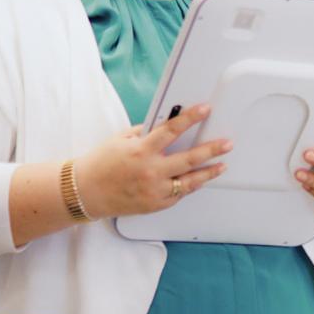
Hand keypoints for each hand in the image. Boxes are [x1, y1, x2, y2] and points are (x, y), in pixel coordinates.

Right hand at [77, 104, 230, 218]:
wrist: (86, 192)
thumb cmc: (100, 164)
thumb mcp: (121, 139)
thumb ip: (145, 133)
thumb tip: (166, 126)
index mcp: (141, 150)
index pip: (171, 130)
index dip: (190, 118)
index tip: (205, 109)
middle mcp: (150, 171)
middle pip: (189, 158)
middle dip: (211, 149)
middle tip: (227, 144)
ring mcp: (154, 190)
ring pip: (190, 182)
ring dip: (208, 172)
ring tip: (222, 165)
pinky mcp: (155, 204)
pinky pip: (179, 195)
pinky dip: (190, 186)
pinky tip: (199, 180)